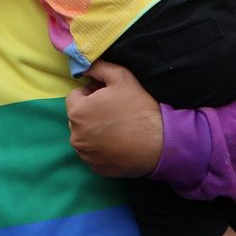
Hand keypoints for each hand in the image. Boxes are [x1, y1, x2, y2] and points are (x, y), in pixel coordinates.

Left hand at [64, 61, 163, 177]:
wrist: (160, 142)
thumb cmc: (139, 108)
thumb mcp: (121, 76)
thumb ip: (98, 67)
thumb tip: (83, 67)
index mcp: (77, 112)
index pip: (75, 97)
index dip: (91, 94)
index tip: (108, 97)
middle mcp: (76, 136)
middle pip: (78, 118)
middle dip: (91, 113)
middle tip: (114, 112)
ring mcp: (85, 154)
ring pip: (85, 136)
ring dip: (94, 131)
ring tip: (118, 128)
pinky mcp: (96, 168)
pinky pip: (93, 153)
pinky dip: (101, 148)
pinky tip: (119, 143)